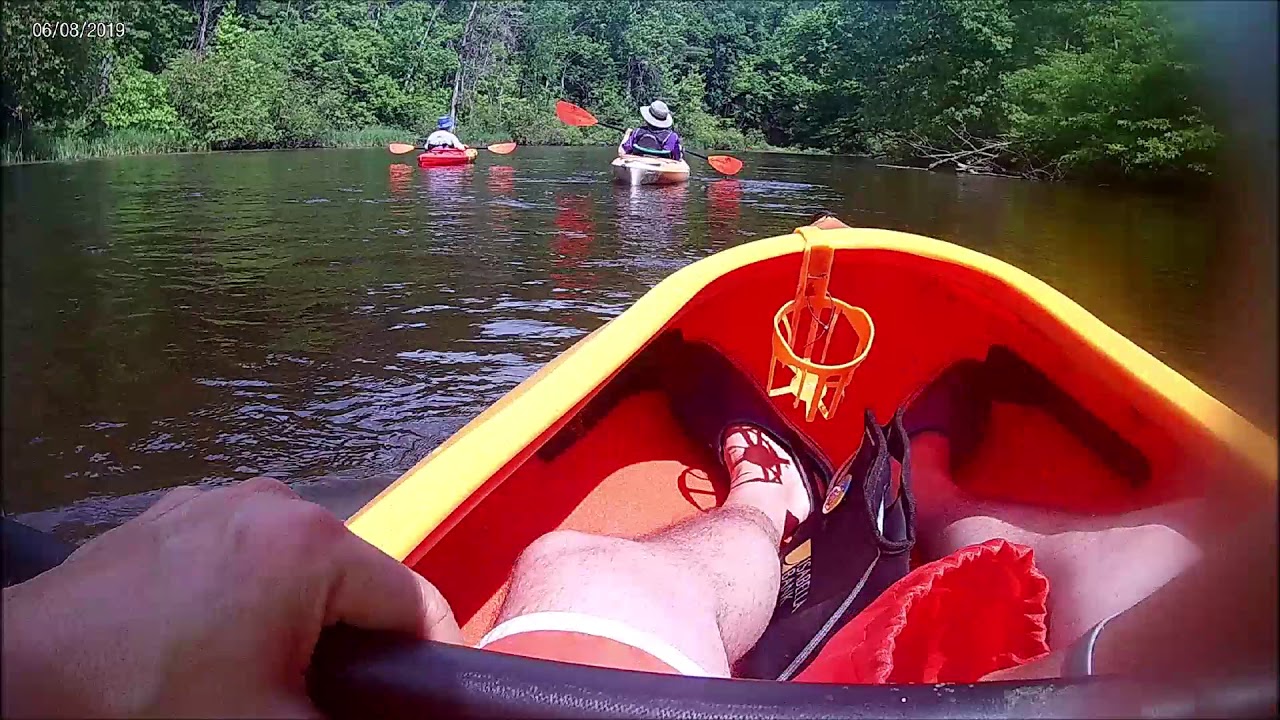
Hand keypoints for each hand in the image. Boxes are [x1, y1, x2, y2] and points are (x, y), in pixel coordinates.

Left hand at [2, 477, 459, 717]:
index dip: (429, 660)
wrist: (18, 684)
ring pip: (296, 567)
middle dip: (355, 642)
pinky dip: (247, 600)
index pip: (412, 601)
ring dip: (301, 620)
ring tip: (263, 677)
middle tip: (329, 700)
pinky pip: (239, 556)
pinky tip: (210, 648)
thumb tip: (394, 718)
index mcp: (310, 542)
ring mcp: (212, 502)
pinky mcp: (168, 518)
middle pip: (353, 580)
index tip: (425, 705)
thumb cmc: (152, 703)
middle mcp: (270, 501)